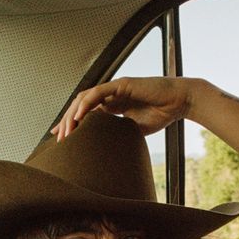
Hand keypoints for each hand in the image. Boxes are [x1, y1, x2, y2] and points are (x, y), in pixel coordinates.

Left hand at [51, 76, 195, 140]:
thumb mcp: (136, 131)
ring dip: (73, 115)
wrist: (178, 102)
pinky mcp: (121, 85)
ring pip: (85, 99)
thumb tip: (111, 154)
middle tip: (60, 139)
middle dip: (68, 122)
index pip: (86, 114)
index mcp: (112, 106)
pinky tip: (79, 117)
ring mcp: (114, 89)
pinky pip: (98, 94)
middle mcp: (110, 96)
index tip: (60, 138)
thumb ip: (121, 137)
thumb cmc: (162, 114)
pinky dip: (87, 104)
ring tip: (66, 131)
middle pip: (81, 107)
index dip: (72, 125)